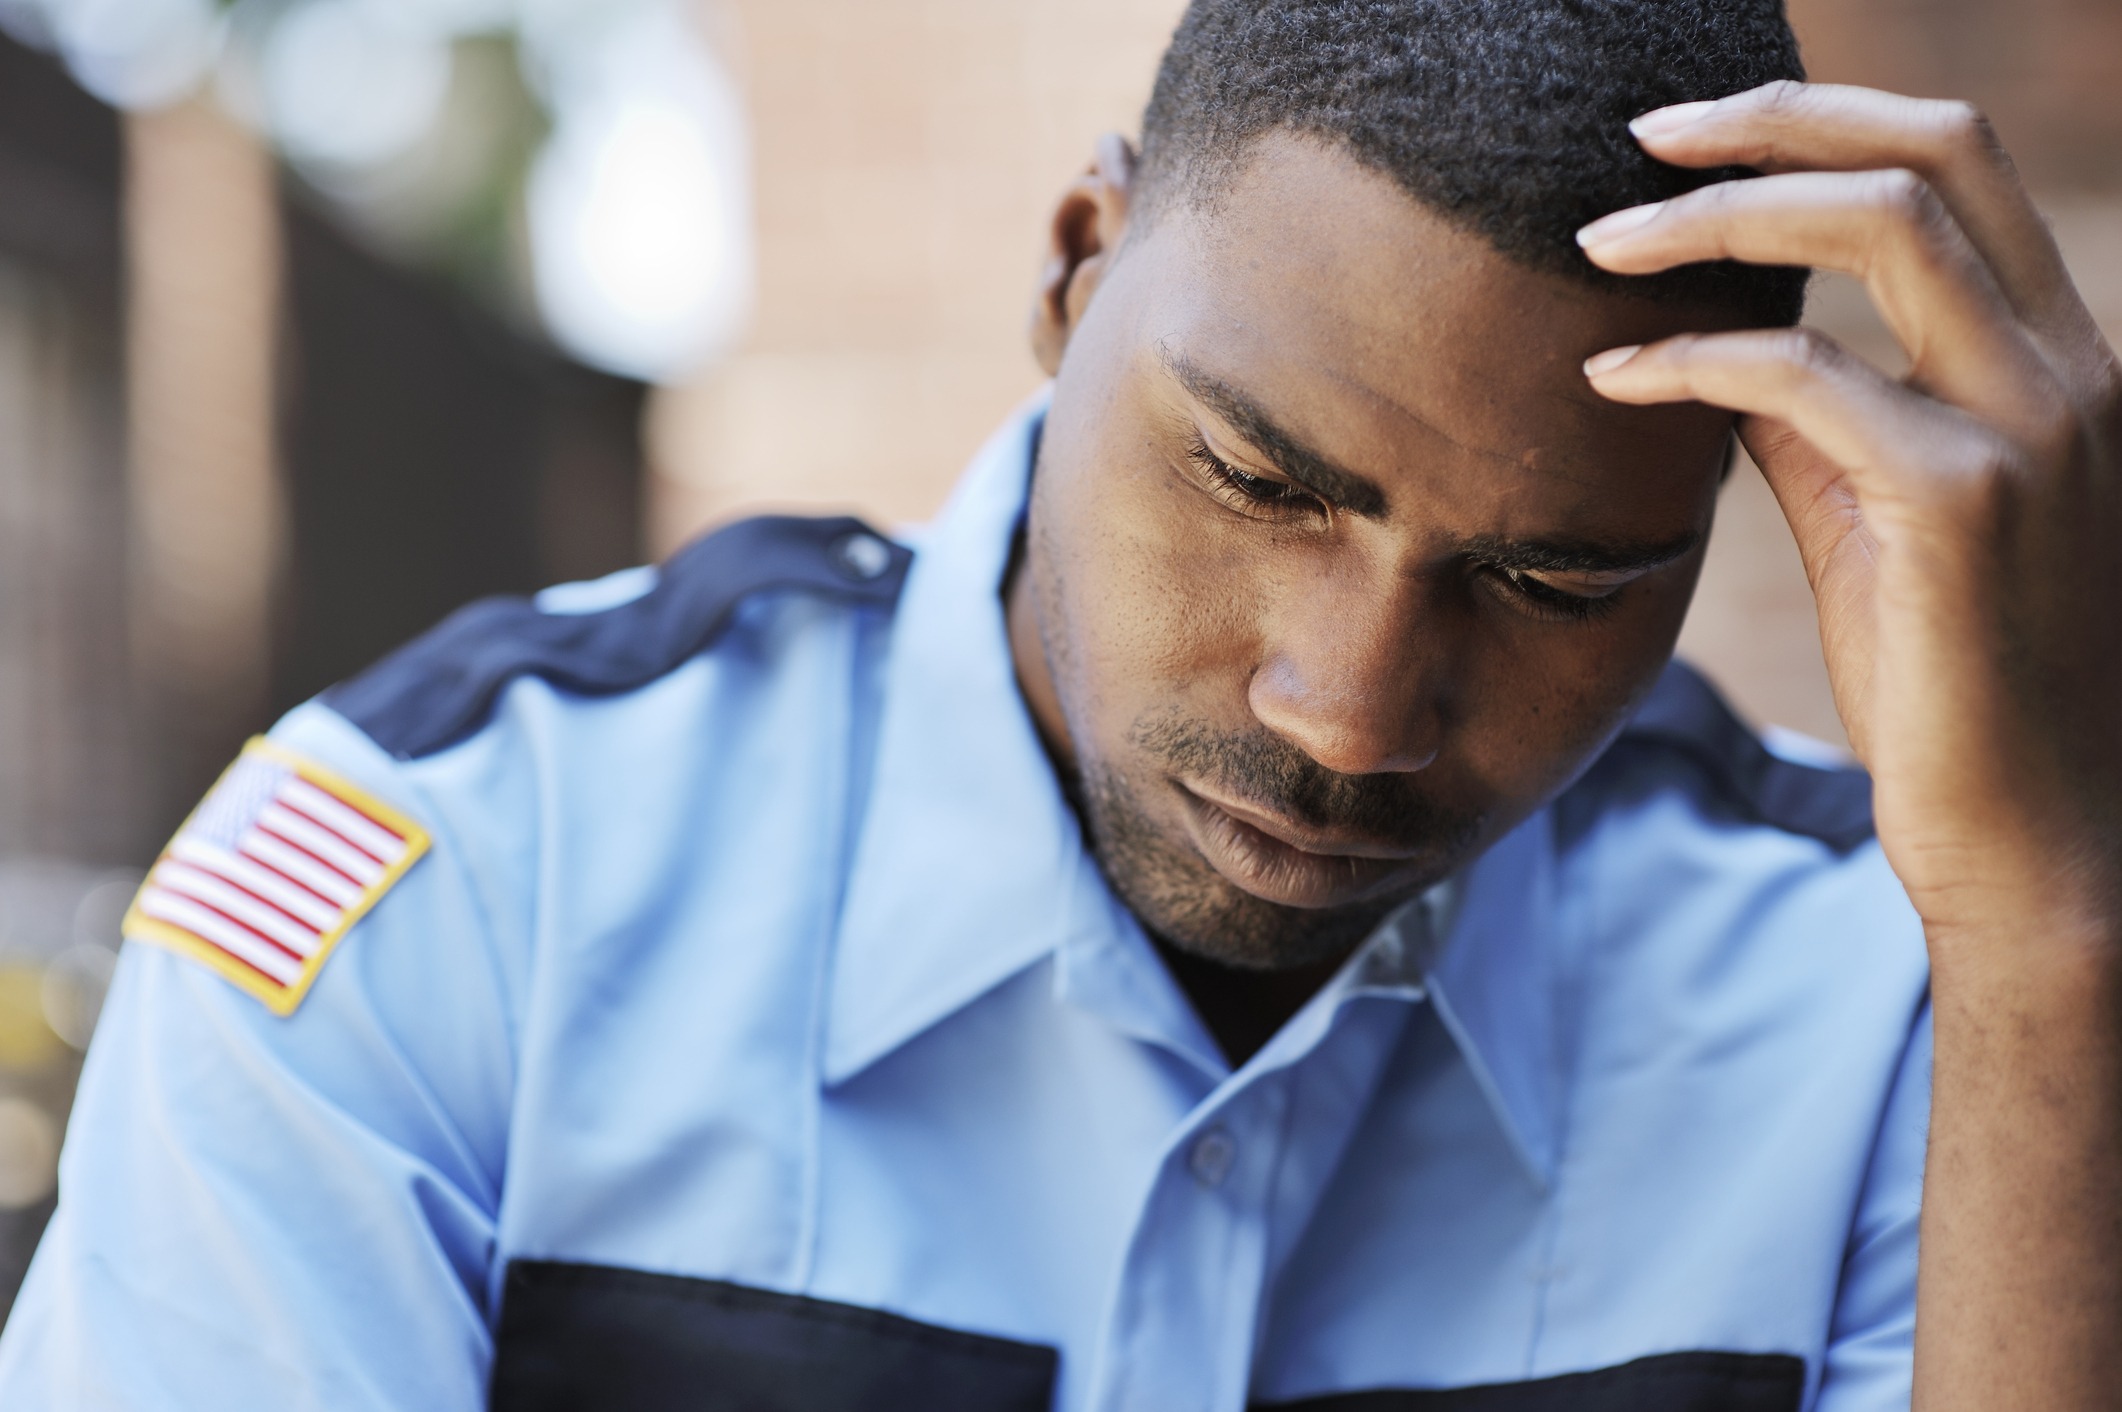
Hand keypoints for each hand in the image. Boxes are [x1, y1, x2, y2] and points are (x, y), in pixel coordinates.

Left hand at [1576, 81, 2121, 1411]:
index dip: (1821, 120)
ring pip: (1884, 223)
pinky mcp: (1967, 503)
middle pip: (1934, 150)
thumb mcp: (1878, 526)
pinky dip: (1690, 361)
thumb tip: (1722, 356)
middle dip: (1772, 121)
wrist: (2027, 841)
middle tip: (1636, 138)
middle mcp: (2072, 368)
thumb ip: (1818, 430)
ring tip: (1600, 241)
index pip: (1959, 168)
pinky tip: (1608, 381)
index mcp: (2058, 360)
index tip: (1691, 136)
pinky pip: (1806, 376)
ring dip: (1718, 218)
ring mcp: (2035, 427)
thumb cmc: (1951, 690)